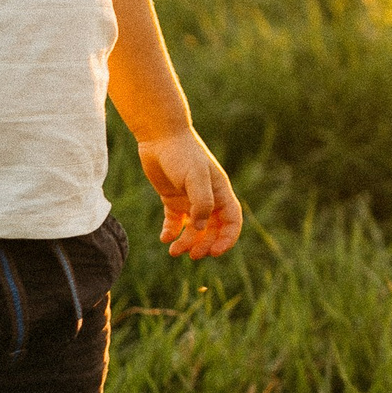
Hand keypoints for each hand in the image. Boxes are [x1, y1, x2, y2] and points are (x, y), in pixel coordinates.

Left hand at [135, 129, 243, 257]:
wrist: (160, 137)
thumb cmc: (182, 154)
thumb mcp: (196, 177)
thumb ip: (201, 203)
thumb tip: (200, 227)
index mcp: (220, 193)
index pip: (231, 222)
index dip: (227, 239)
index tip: (215, 252)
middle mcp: (208, 198)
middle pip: (212, 230)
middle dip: (204, 245)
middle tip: (191, 255)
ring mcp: (190, 199)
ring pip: (193, 229)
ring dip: (186, 242)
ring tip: (173, 251)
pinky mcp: (172, 199)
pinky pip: (174, 221)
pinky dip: (171, 232)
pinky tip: (165, 238)